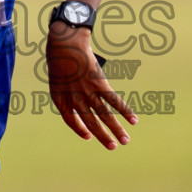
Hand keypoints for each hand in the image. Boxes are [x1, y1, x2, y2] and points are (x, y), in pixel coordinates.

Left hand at [46, 23, 136, 148]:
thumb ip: (68, 92)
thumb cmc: (61, 60)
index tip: (89, 137)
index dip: (80, 130)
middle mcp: (74, 99)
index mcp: (61, 99)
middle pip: (91, 122)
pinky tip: (133, 120)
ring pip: (104, 115)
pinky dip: (125, 110)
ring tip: (125, 141)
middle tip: (113, 147)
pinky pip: (114, 101)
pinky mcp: (99, 83)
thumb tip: (84, 103)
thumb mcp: (58, 79)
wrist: (65, 44)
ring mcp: (88, 92)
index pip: (70, 120)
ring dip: (116, 129)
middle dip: (103, 136)